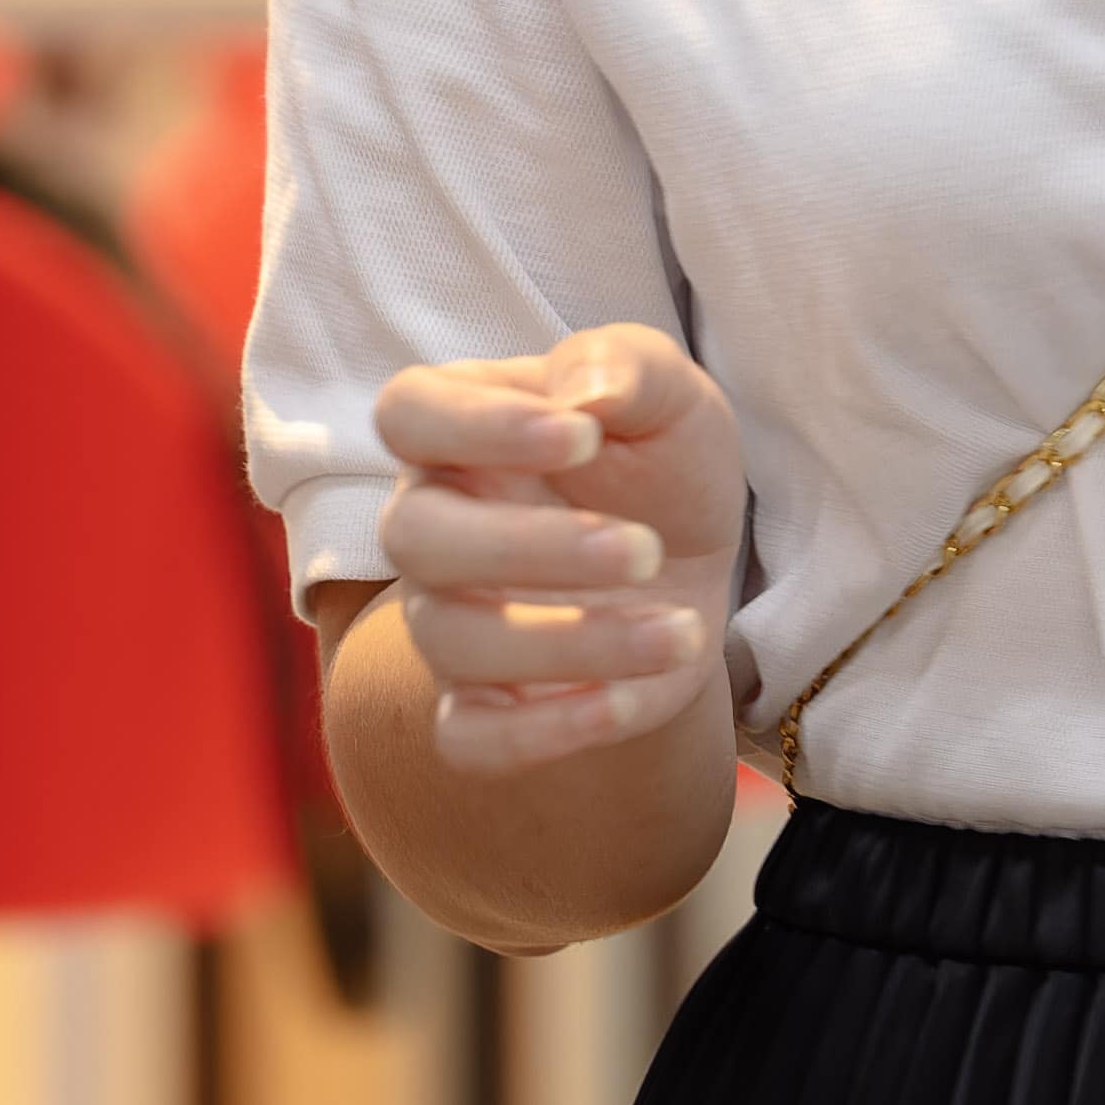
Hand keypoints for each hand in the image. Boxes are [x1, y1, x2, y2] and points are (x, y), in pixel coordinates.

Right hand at [372, 326, 743, 772]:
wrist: (696, 562)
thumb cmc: (660, 459)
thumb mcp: (670, 394)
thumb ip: (624, 365)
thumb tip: (579, 396)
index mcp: (457, 430)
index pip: (408, 411)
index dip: (477, 425)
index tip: (583, 436)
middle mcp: (431, 522)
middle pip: (415, 537)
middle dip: (529, 547)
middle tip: (643, 548)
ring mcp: (449, 618)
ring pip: (452, 640)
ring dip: (570, 642)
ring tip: (681, 630)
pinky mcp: (484, 704)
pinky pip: (468, 739)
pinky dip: (539, 734)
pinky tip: (625, 702)